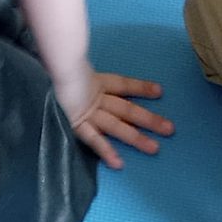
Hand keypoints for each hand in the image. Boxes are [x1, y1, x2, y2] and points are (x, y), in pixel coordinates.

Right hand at [56, 67, 173, 169]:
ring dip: (135, 138)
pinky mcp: (77, 124)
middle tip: (170, 129)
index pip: (122, 85)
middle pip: (127, 109)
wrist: (51, 68)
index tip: (159, 91)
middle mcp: (95, 99)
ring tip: (154, 149)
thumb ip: (79, 69)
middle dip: (148, 119)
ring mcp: (87, 112)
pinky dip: (105, 151)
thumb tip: (81, 57)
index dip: (140, 87)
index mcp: (94, 82)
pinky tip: (118, 164)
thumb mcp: (70, 66)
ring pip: (116, 126)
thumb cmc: (56, 65)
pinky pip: (94, 140)